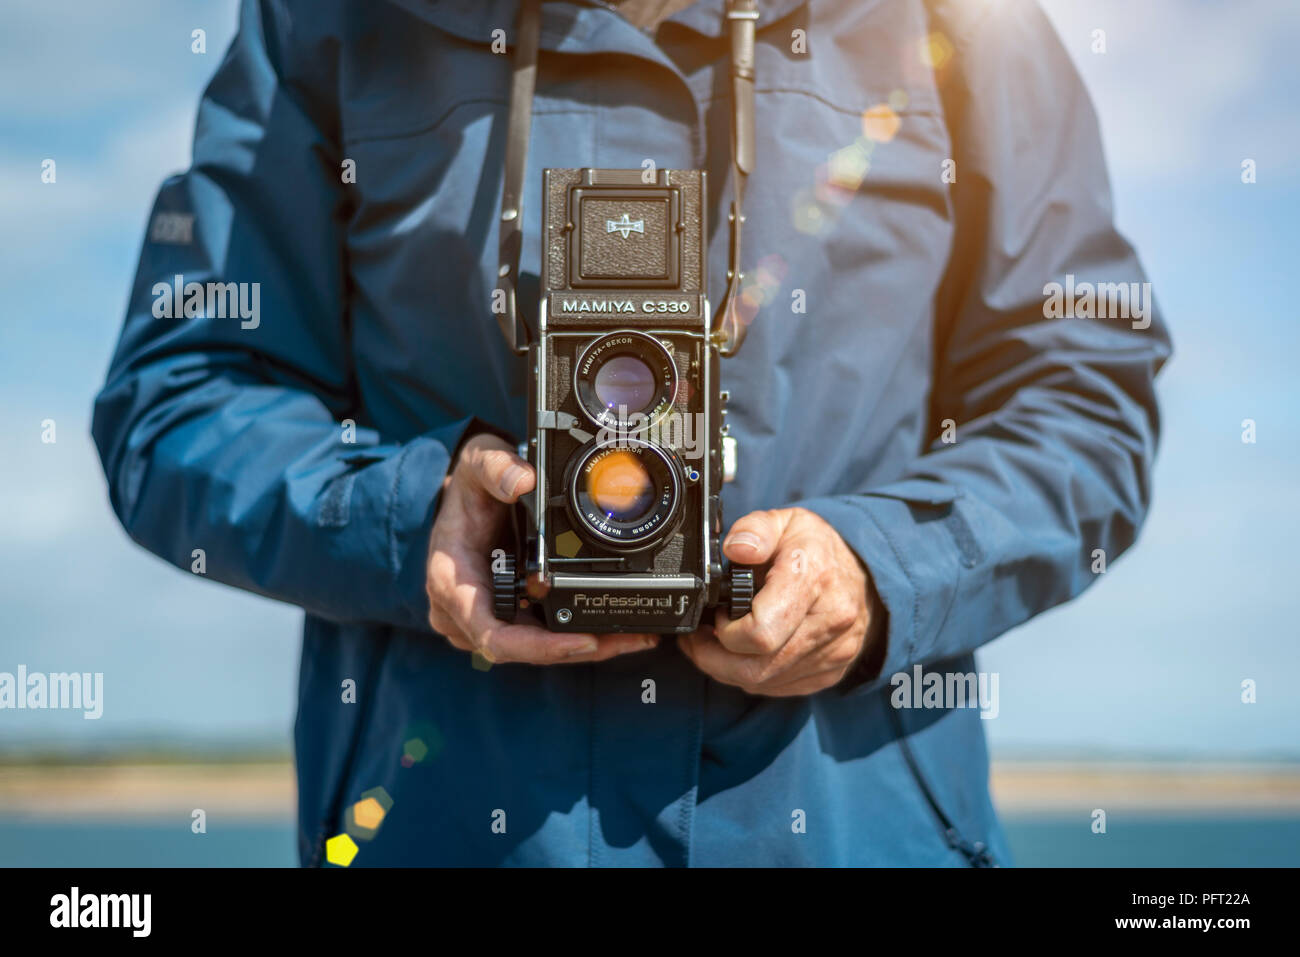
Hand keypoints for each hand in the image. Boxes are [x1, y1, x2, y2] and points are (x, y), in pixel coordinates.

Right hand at [426, 433, 658, 663]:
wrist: (466, 498)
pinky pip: (540, 638)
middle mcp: (464, 612)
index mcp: (452, 583)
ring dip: (586, 646)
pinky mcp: (506, 618)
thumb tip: (522, 481)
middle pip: (525, 650)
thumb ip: (495, 467)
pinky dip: (575, 635)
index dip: (540, 647)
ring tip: (635, 635)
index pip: (494, 634)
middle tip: (631, 638)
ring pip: (537, 649)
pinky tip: (615, 629)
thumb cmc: (467, 488)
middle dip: (579, 649)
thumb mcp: (476, 464)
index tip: (584, 642)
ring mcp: (485, 620)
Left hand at [678, 507, 877, 695]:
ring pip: (764, 682)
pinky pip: (780, 687)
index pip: (759, 631)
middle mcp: (828, 621)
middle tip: (699, 639)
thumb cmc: (819, 550)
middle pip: (756, 667)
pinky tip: (745, 655)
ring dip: (729, 670)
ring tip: (717, 645)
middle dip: (713, 659)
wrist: (870, 577)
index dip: (725, 630)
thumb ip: (755, 529)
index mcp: (811, 580)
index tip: (719, 613)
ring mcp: (833, 652)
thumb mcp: (786, 521)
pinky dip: (754, 677)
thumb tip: (735, 548)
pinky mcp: (832, 672)